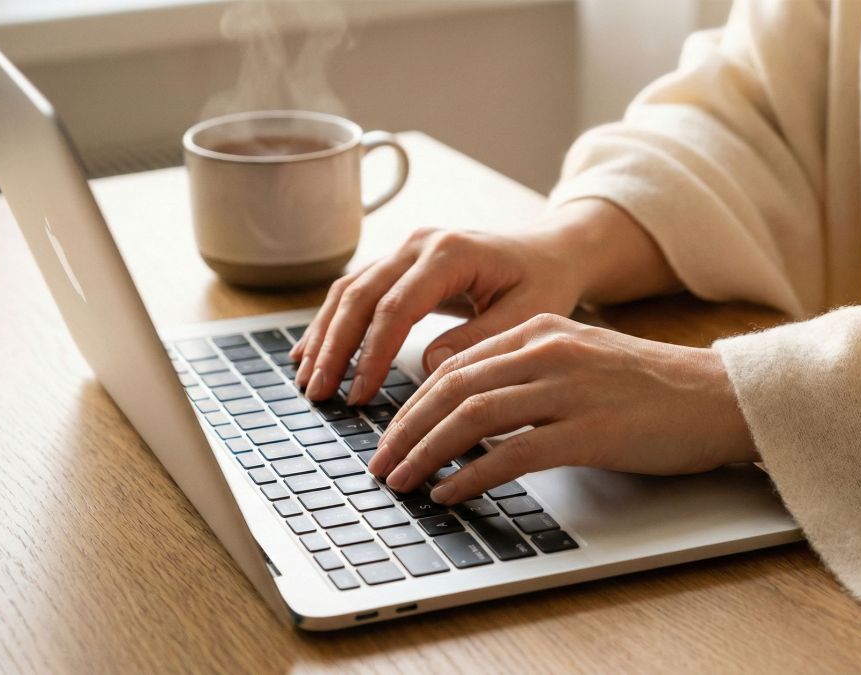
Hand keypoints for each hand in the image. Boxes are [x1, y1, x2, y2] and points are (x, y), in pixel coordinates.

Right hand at [290, 199, 680, 403]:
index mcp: (451, 253)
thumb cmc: (544, 283)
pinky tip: (313, 353)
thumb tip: (429, 366)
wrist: (551, 253)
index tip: (360, 395)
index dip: (372, 354)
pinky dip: (333, 323)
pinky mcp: (401, 264)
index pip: (396, 307)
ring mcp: (406, 250)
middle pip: (360, 295)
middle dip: (335, 348)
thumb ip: (480, 340)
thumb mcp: (527, 316)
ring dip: (325, 336)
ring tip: (308, 381)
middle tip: (318, 393)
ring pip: (350, 290)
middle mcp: (420, 243)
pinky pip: (356, 291)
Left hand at [368, 313, 757, 504]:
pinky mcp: (589, 432)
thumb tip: (472, 410)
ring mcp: (569, 391)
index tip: (392, 434)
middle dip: (406, 429)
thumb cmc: (653, 387)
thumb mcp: (583, 360)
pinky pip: (511, 454)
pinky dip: (470, 475)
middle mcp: (550, 352)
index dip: (414, 403)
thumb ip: (529, 373)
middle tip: (381, 463)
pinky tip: (450, 493)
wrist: (718, 397)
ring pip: (471, 418)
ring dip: (426, 453)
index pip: (457, 364)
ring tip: (402, 481)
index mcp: (542, 331)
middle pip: (452, 388)